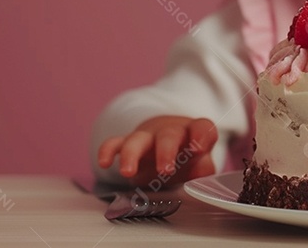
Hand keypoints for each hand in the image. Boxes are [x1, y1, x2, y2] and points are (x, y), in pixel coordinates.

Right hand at [97, 116, 217, 187]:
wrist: (167, 143)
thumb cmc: (186, 154)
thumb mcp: (200, 163)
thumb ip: (202, 170)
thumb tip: (198, 179)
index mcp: (192, 133)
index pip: (201, 128)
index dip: (201, 136)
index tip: (199, 149)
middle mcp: (170, 132)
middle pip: (168, 135)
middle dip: (165, 152)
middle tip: (165, 170)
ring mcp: (147, 137)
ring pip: (138, 139)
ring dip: (132, 154)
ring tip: (128, 172)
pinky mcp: (128, 144)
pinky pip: (115, 143)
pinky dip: (108, 150)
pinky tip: (104, 162)